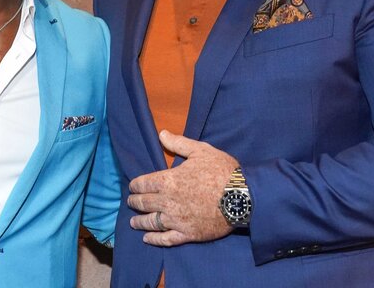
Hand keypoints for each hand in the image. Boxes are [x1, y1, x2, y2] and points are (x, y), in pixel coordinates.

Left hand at [126, 130, 238, 246]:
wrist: (243, 197)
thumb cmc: (222, 171)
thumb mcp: (201, 151)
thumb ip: (179, 143)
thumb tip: (161, 134)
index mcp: (169, 180)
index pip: (144, 183)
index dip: (135, 185)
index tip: (132, 187)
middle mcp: (168, 201)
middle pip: (144, 203)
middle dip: (134, 202)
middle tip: (130, 202)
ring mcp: (177, 220)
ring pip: (151, 222)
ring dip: (139, 222)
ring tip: (133, 222)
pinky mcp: (187, 234)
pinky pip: (166, 239)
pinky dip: (154, 239)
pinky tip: (147, 239)